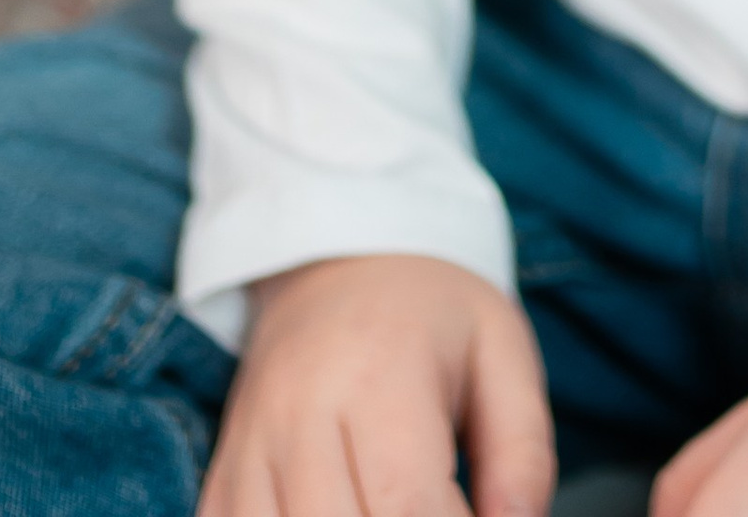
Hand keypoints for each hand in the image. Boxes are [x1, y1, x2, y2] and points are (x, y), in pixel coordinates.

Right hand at [199, 251, 554, 516]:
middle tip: (432, 513)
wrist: (337, 256)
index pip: (408, 506)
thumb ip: (523, 452)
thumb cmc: (431, 313)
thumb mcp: (504, 352)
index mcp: (381, 377)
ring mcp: (252, 445)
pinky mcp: (224, 472)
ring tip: (382, 510)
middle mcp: (301, 412)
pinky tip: (331, 514)